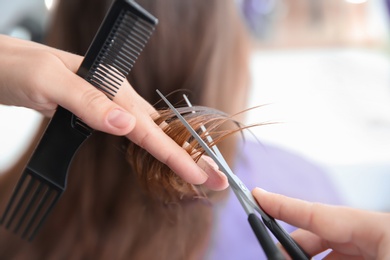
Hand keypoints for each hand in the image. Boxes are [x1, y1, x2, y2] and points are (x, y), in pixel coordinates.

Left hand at [0, 34, 227, 189]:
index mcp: (111, 86)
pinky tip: (160, 153)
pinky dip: (151, 146)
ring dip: (174, 152)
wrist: (0, 62)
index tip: (200, 175)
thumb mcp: (48, 81)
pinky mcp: (98, 112)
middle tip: (215, 178)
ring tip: (196, 170)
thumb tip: (126, 125)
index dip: (176, 154)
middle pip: (160, 130)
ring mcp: (108, 104)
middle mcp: (115, 96)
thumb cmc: (18, 67)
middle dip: (189, 156)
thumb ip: (88, 101)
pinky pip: (132, 132)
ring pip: (149, 131)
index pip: (150, 127)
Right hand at [252, 188, 389, 258]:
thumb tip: (284, 255)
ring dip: (302, 258)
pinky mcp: (373, 259)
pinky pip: (339, 259)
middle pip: (318, 234)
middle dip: (290, 246)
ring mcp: (374, 249)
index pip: (319, 213)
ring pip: (326, 250)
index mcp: (379, 228)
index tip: (256, 195)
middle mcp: (373, 234)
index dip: (283, 205)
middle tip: (273, 257)